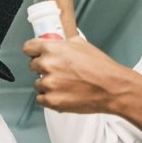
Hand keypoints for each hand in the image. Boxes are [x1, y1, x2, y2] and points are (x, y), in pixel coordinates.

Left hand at [23, 35, 141, 128]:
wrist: (113, 88)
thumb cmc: (101, 67)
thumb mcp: (81, 44)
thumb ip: (62, 43)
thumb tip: (54, 41)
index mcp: (51, 48)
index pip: (28, 47)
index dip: (34, 51)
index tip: (36, 55)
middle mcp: (47, 65)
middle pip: (32, 66)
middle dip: (43, 68)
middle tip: (58, 72)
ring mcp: (49, 84)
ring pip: (37, 83)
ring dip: (47, 84)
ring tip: (65, 84)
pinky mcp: (52, 100)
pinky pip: (41, 99)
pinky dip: (49, 98)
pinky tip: (63, 94)